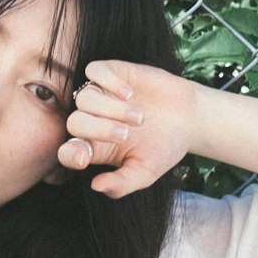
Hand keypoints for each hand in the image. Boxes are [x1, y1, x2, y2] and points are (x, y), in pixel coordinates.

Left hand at [61, 59, 203, 196]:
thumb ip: (121, 184)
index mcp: (95, 148)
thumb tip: (96, 186)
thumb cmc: (164, 148)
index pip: (67, 152)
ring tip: (138, 118)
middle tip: (126, 135)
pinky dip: (108, 82)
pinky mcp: (113, 73)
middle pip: (74, 122)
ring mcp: (101, 95)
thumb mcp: (145, 173)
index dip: (70, 155)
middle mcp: (93, 120)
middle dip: (98, 129)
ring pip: (85, 97)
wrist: (190, 119)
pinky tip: (129, 93)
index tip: (85, 158)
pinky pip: (94, 71)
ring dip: (110, 108)